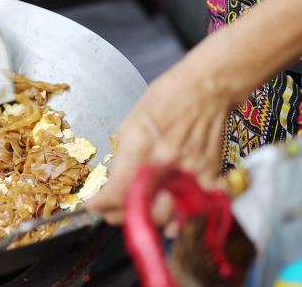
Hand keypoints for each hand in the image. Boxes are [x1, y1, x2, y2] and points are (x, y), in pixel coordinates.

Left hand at [87, 60, 231, 224]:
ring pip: (167, 215)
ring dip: (149, 218)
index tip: (95, 205)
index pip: (117, 191)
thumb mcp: (132, 122)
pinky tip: (170, 215)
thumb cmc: (168, 98)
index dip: (102, 204)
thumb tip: (114, 181)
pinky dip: (182, 216)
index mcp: (141, 146)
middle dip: (121, 216)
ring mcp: (191, 171)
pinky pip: (195, 208)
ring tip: (137, 212)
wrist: (207, 87)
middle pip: (141, 211)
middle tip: (112, 212)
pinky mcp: (210, 175)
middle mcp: (165, 162)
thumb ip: (124, 155)